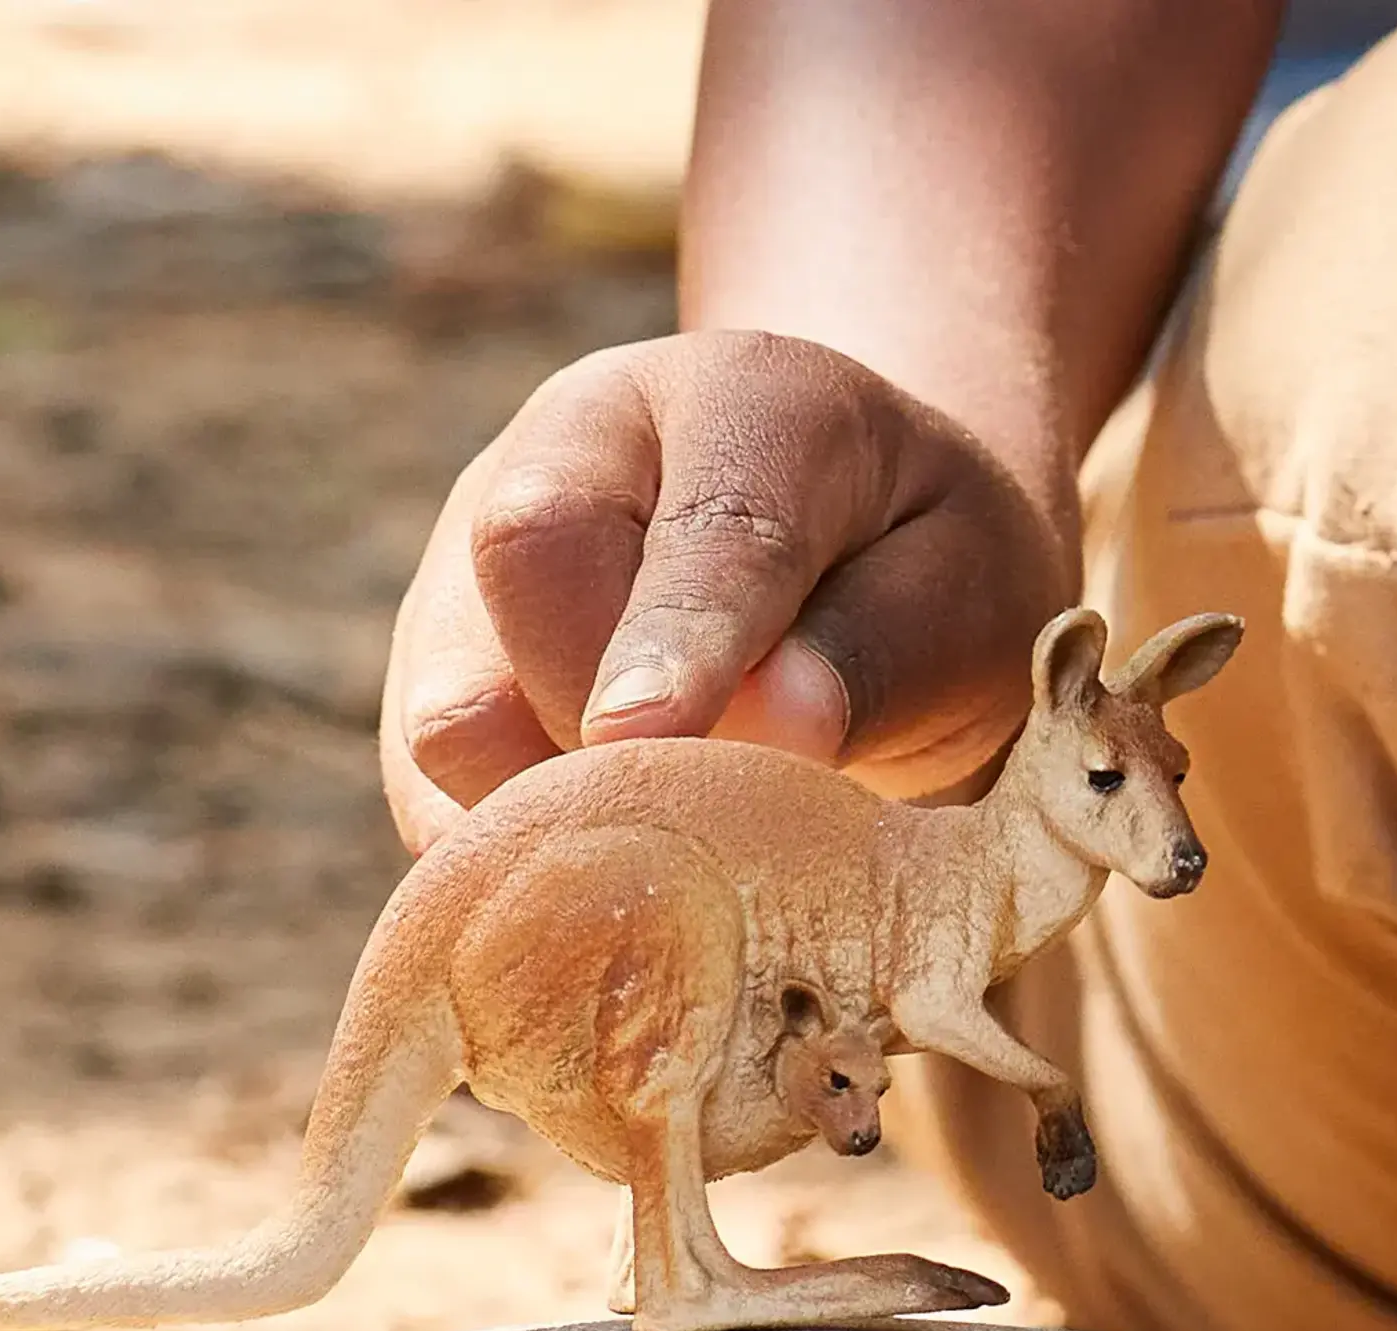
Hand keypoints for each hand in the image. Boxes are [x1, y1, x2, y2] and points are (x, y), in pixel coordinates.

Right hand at [379, 330, 1072, 852]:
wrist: (836, 554)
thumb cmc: (919, 576)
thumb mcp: (964, 592)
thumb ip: (880, 647)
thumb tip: (778, 726)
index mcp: (745, 398)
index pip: (702, 516)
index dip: (678, 637)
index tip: (654, 738)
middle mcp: (583, 446)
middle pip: (526, 556)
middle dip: (604, 714)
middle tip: (708, 813)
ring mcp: (492, 549)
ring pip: (449, 698)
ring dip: (548, 803)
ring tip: (661, 851)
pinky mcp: (442, 660)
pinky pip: (432, 782)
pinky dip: (506, 849)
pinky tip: (594, 866)